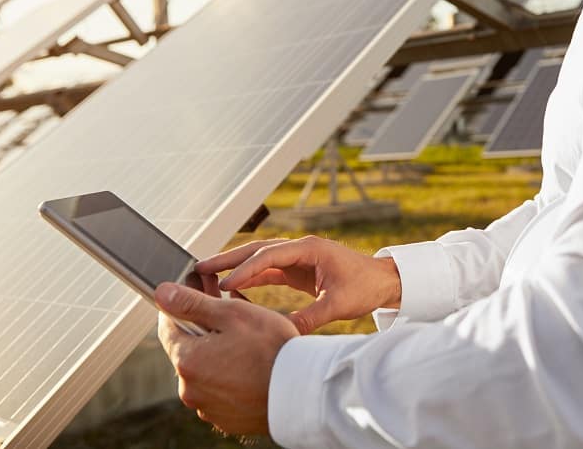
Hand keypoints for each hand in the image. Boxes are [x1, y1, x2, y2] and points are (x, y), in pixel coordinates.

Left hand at [155, 282, 297, 435]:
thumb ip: (192, 303)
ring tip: (248, 342)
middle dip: (204, 330)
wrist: (303, 391)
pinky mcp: (227, 419)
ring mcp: (208, 407)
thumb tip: (162, 293)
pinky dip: (231, 378)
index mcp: (187, 361)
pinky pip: (221, 391)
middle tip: (230, 315)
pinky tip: (252, 366)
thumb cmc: (271, 349)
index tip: (197, 293)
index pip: (168, 327)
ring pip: (206, 371)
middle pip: (188, 350)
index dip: (181, 306)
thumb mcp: (232, 314)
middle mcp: (190, 389)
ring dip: (219, 355)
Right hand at [196, 235, 401, 333]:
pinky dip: (248, 278)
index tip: (224, 286)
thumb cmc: (364, 287)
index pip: (269, 256)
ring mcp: (297, 258)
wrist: (383, 281)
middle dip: (228, 259)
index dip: (245, 270)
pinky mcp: (297, 269)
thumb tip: (283, 333)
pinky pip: (267, 271)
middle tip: (199, 268)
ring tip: (206, 276)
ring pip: (259, 259)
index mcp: (309, 249)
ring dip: (234, 267)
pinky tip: (230, 289)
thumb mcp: (338, 305)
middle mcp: (300, 248)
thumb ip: (310, 317)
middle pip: (257, 250)